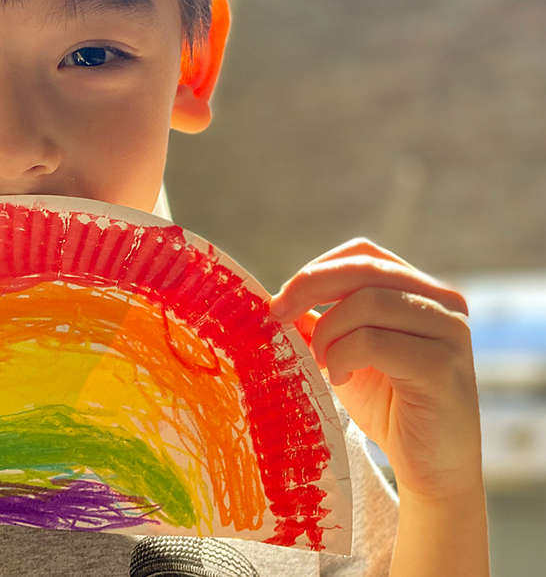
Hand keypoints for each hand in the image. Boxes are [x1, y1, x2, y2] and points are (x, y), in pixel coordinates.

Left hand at [269, 238, 480, 500]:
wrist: (430, 468)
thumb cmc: (387, 407)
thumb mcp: (344, 353)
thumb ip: (320, 321)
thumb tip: (276, 298)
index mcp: (421, 291)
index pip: (364, 255)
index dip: (318, 269)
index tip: (280, 299)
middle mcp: (443, 302)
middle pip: (365, 270)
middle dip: (309, 288)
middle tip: (275, 316)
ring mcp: (449, 332)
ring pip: (367, 302)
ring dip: (328, 332)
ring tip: (324, 364)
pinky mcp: (441, 366)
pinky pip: (373, 341)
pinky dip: (343, 357)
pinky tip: (340, 380)